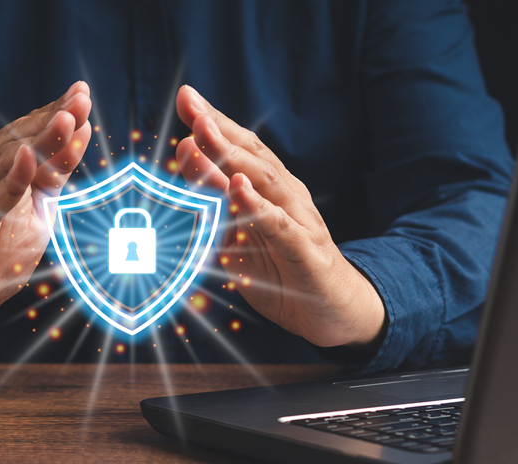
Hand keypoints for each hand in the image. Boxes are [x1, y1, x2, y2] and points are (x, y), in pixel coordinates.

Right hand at [0, 81, 91, 341]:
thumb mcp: (36, 212)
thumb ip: (53, 176)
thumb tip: (80, 132)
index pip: (27, 134)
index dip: (54, 112)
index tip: (83, 92)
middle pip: (18, 141)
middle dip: (52, 119)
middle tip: (81, 98)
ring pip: (4, 165)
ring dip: (36, 142)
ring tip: (65, 120)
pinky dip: (9, 182)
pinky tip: (26, 160)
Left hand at [175, 85, 385, 349]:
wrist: (335, 311)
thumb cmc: (285, 271)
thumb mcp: (241, 241)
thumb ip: (216, 213)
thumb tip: (182, 186)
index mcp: (272, 191)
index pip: (243, 149)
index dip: (216, 122)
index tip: (187, 98)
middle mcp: (287, 197)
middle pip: (251, 157)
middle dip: (218, 130)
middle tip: (191, 107)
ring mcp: (299, 221)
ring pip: (262, 182)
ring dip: (229, 158)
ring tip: (203, 134)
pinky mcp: (306, 251)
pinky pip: (279, 224)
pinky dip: (257, 205)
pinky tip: (238, 187)